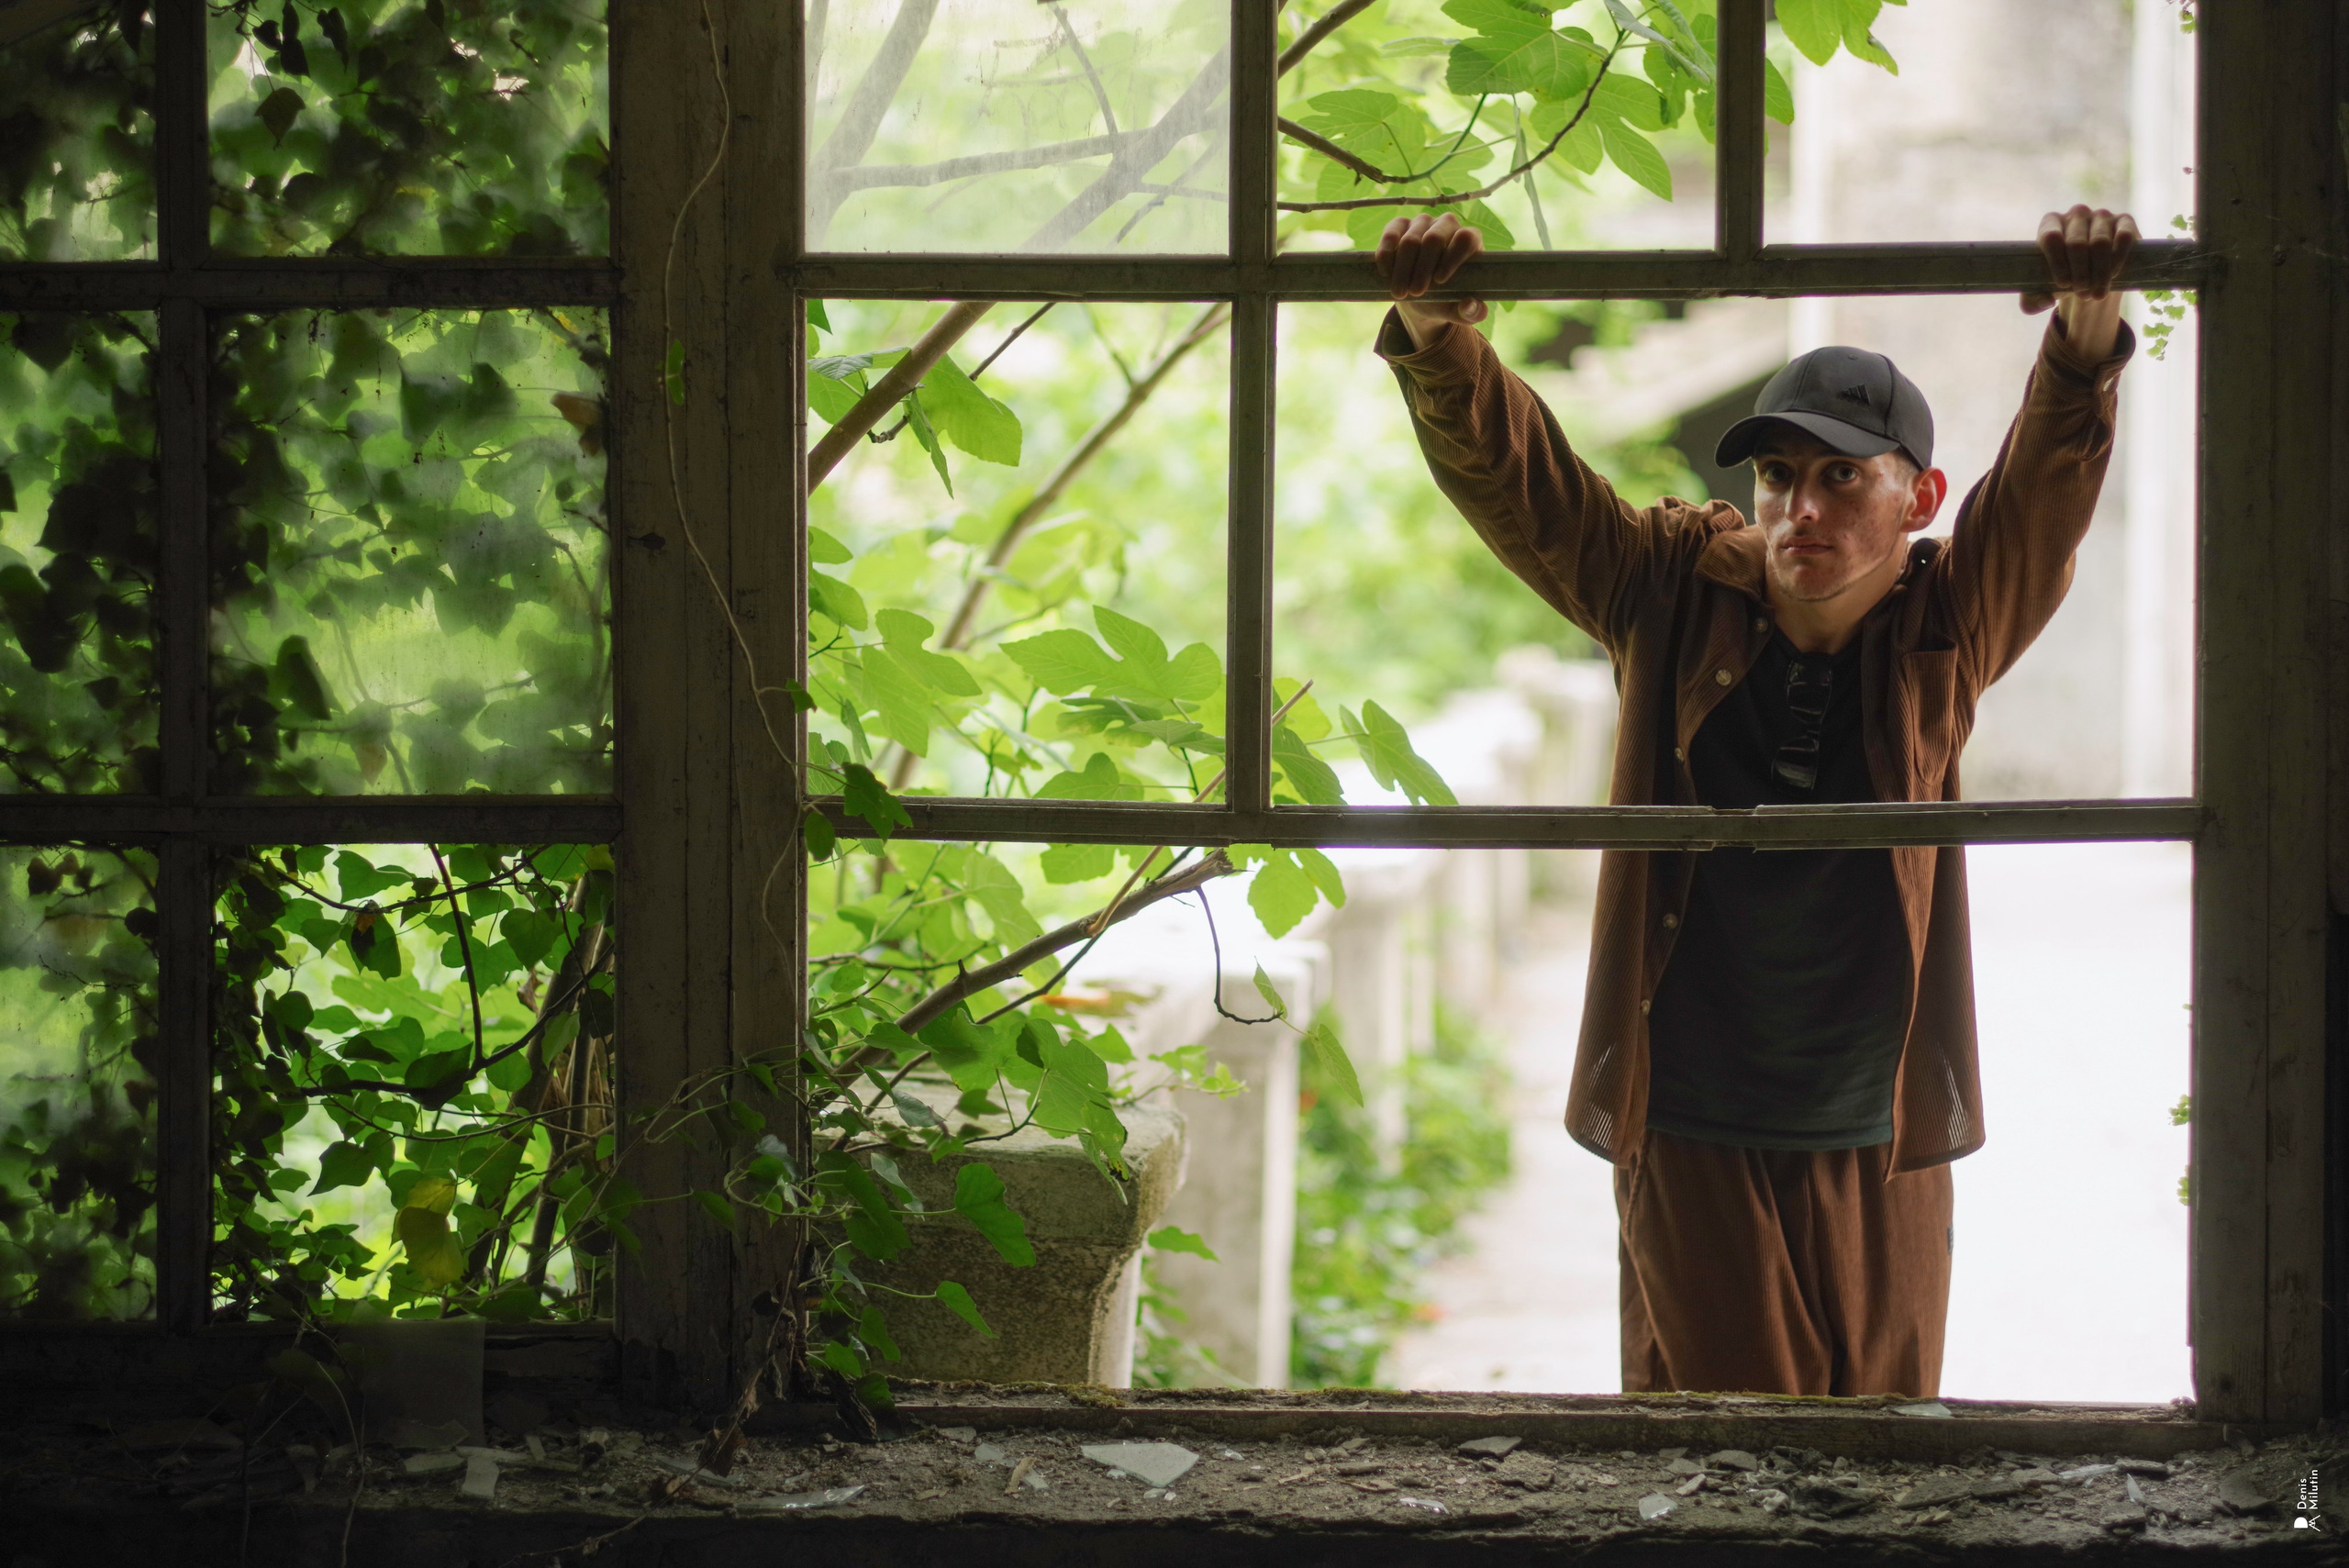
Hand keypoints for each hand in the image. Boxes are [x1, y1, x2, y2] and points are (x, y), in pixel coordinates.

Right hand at [1375, 212, 1485, 348]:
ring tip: (1400, 292)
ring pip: (1410, 240)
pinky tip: (1386, 273)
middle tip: (1416, 293)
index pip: (1465, 239)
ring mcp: (1422, 222)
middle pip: (1434, 239)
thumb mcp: (1459, 310)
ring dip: (1403, 269)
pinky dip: (1386, 254)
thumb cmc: (1444, 298)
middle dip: (1422, 269)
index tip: (1440, 281)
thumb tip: (1470, 306)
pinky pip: (1391, 234)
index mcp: (1469, 240)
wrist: (1417, 295)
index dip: (1452, 258)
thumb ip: (1471, 312)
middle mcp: (1447, 225)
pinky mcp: (1399, 225)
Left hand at [2022, 204, 2138, 359]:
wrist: (2091, 278)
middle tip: (2082, 294)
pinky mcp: (2125, 221)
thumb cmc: (2061, 281)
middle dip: (2079, 273)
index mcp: (2050, 223)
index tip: (2063, 284)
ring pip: (2100, 242)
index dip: (2057, 263)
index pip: (2051, 237)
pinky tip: (2114, 274)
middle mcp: (2076, 214)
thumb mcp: (2040, 294)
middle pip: (2076, 243)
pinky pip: (2124, 236)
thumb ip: (2031, 302)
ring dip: (2099, 272)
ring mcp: (2101, 215)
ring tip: (2097, 293)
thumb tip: (2046, 301)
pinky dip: (2118, 258)